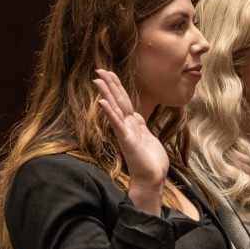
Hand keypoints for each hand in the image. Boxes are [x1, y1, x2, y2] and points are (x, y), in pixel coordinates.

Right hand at [94, 69, 167, 212]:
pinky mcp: (127, 140)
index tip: (110, 74)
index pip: (124, 102)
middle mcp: (127, 126)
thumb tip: (137, 116)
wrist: (152, 179)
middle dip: (110, 84)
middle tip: (99, 70)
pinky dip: (110, 112)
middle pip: (118, 101)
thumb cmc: (151, 161)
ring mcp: (126, 132)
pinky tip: (102, 101)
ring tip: (97, 79)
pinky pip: (117, 123)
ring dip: (107, 93)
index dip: (117, 88)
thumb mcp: (148, 137)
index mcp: (133, 124)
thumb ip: (141, 126)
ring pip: (115, 108)